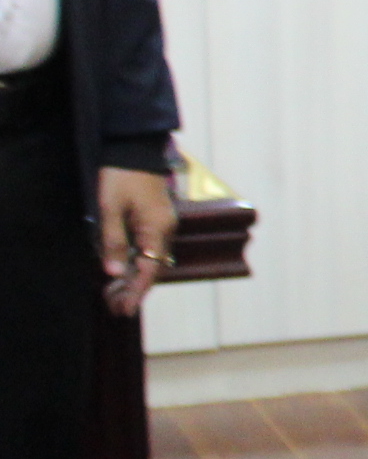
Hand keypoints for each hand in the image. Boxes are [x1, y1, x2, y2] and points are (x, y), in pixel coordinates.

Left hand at [95, 164, 175, 316]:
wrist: (134, 149)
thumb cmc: (120, 176)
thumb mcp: (110, 208)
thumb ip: (113, 241)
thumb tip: (114, 272)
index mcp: (157, 228)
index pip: (150, 268)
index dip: (137, 291)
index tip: (124, 309)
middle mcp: (165, 230)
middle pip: (153, 268)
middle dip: (134, 289)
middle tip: (114, 307)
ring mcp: (162, 225)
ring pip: (151, 259)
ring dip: (133, 278)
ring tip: (113, 295)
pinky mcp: (156, 220)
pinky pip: (148, 248)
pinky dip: (136, 263)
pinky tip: (122, 271)